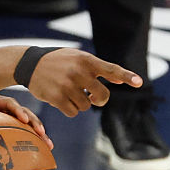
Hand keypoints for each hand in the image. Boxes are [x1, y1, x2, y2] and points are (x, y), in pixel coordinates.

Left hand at [0, 93, 52, 148]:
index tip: (23, 119)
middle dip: (35, 123)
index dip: (18, 110)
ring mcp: (4, 120)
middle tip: (43, 134)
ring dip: (38, 135)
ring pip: (25, 126)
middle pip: (23, 115)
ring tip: (49, 146)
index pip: (10, 103)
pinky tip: (39, 155)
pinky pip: (18, 136)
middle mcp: (2, 110)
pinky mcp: (4, 130)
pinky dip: (28, 144)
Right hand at [24, 49, 142, 116]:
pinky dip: (69, 109)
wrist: (30, 63)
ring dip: (80, 103)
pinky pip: (73, 112)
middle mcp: (79, 72)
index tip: (139, 82)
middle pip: (102, 96)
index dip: (126, 76)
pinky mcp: (57, 97)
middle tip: (91, 96)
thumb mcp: (78, 58)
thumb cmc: (59, 61)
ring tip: (69, 92)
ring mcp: (67, 85)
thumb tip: (119, 80)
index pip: (111, 69)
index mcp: (86, 60)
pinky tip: (61, 99)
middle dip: (98, 100)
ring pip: (86, 106)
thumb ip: (98, 68)